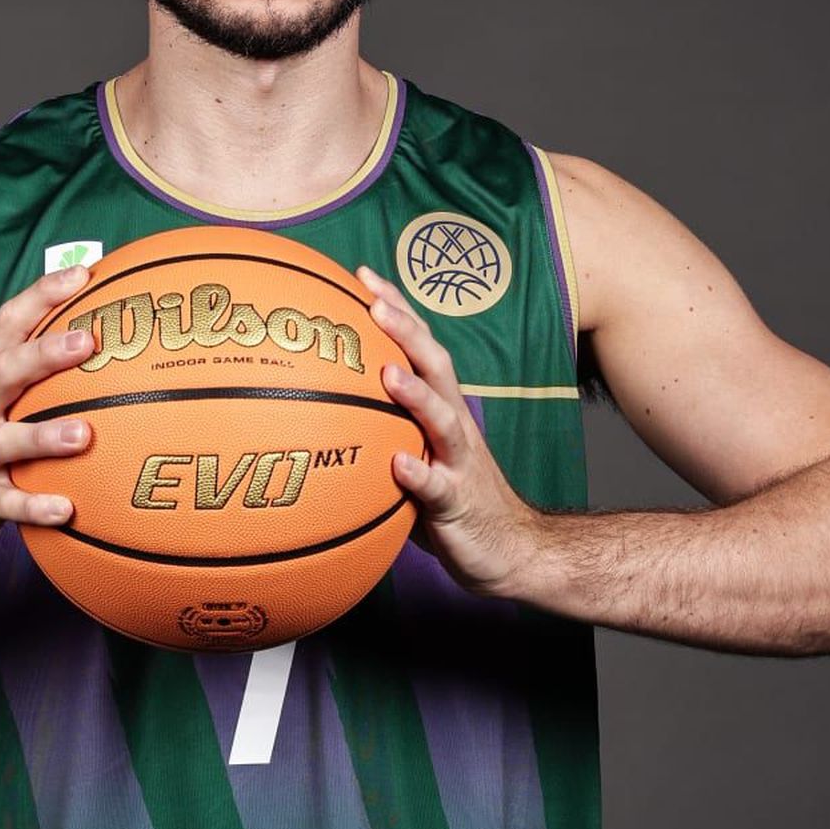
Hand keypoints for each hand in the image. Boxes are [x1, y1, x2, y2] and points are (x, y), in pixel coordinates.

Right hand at [0, 267, 96, 568]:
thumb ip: (23, 376)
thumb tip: (88, 342)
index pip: (7, 325)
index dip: (43, 296)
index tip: (85, 274)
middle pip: (4, 372)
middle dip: (45, 353)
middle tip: (88, 340)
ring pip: (5, 440)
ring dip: (44, 436)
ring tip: (84, 435)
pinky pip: (7, 504)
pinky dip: (35, 506)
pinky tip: (66, 509)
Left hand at [357, 266, 548, 598]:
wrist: (508, 551)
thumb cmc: (451, 503)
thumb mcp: (415, 458)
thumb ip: (382, 432)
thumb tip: (320, 411)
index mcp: (441, 409)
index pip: (419, 348)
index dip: (395, 310)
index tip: (362, 277)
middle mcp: (454, 426)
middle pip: (435, 366)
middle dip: (406, 332)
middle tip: (373, 304)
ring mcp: (459, 463)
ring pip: (442, 419)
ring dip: (416, 394)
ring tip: (387, 373)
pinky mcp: (458, 503)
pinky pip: (437, 486)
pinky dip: (418, 473)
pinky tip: (397, 464)